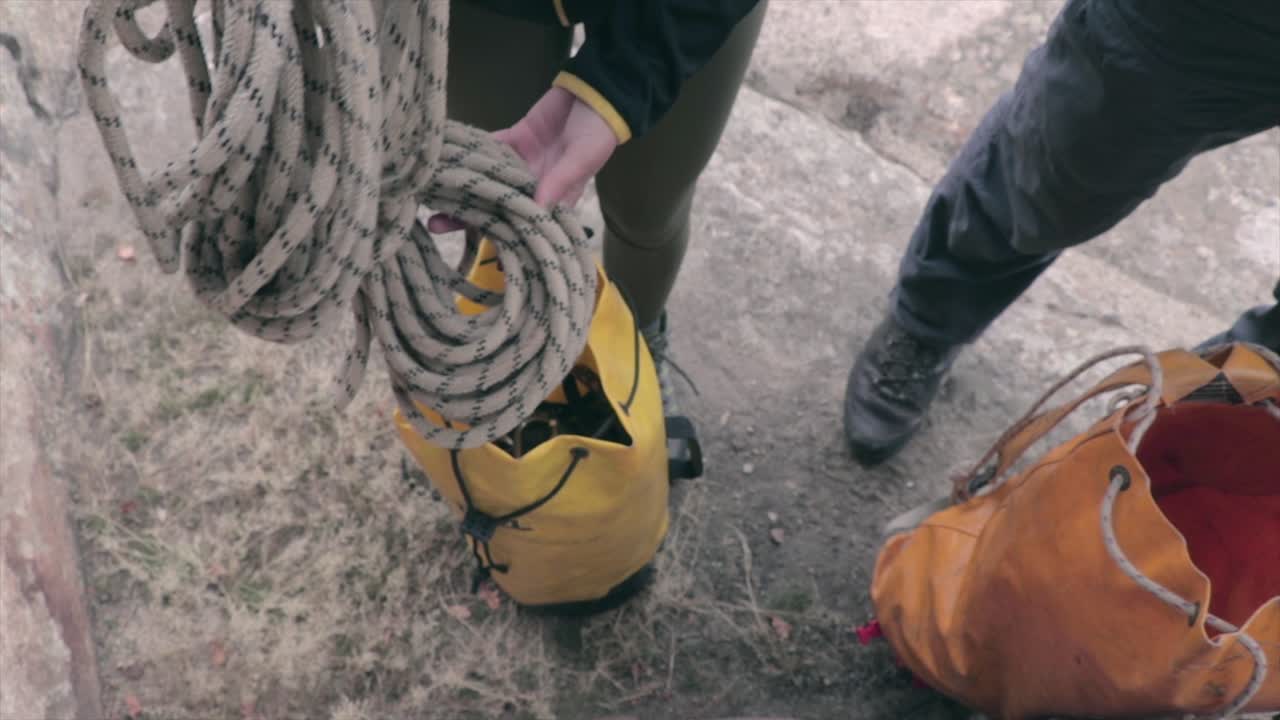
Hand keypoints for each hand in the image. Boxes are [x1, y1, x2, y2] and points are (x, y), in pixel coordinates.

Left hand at [428, 86, 618, 232]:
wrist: (596, 92)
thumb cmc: (598, 132)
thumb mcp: (581, 159)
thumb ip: (558, 182)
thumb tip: (535, 209)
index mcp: (556, 199)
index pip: (525, 225)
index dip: (502, 237)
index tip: (475, 246)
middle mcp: (535, 186)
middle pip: (497, 206)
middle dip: (469, 216)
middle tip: (436, 224)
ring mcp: (522, 164)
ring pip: (487, 180)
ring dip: (461, 187)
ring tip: (431, 196)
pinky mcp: (514, 140)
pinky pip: (488, 149)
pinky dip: (468, 153)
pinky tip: (444, 160)